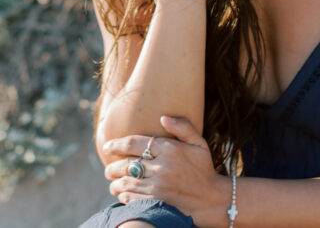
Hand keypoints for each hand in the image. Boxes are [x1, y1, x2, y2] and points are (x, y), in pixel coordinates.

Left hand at [104, 116, 230, 225]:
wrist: (212, 199)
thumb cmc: (203, 169)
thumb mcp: (199, 144)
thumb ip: (183, 127)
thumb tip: (163, 117)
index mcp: (169, 149)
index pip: (133, 143)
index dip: (116, 144)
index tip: (107, 147)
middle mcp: (162, 167)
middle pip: (126, 164)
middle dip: (112, 167)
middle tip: (108, 169)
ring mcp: (159, 186)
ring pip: (126, 183)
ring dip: (115, 183)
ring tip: (113, 182)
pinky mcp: (157, 202)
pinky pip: (132, 198)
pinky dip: (124, 196)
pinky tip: (124, 194)